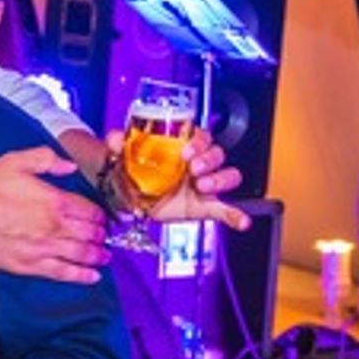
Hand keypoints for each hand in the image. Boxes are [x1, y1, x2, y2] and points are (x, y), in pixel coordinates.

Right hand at [0, 148, 107, 284]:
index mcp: (55, 200)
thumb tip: (70, 167)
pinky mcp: (32, 266)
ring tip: (104, 256)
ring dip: (96, 255)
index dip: (99, 215)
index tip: (102, 218)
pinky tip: (92, 277)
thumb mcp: (17, 160)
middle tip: (104, 237)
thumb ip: (47, 159)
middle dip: (100, 235)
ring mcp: (45, 248)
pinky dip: (82, 276)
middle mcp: (55, 226)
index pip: (88, 210)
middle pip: (88, 233)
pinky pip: (64, 273)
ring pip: (81, 254)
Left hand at [103, 129, 249, 229]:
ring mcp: (203, 184)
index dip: (199, 142)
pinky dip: (235, 215)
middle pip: (217, 154)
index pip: (202, 136)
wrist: (132, 196)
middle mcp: (197, 163)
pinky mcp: (204, 206)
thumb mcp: (123, 153)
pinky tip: (242, 222)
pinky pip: (225, 209)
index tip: (186, 152)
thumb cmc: (134, 169)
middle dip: (209, 160)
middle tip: (193, 170)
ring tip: (202, 186)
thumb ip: (117, 143)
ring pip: (228, 176)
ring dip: (220, 180)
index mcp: (182, 146)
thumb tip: (116, 139)